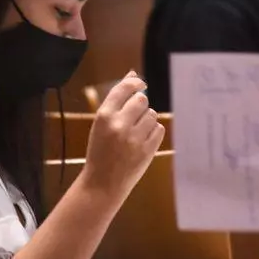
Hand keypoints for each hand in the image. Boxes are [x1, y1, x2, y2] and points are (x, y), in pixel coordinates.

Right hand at [81, 71, 164, 198]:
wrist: (102, 183)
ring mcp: (134, 138)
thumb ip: (116, 101)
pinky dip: (153, 133)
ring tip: (135, 133)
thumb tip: (133, 74)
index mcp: (104, 116)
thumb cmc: (100, 151)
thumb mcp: (100, 124)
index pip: (124, 89)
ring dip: (146, 120)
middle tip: (133, 118)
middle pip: (142, 100)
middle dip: (140, 105)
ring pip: (152, 114)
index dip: (135, 82)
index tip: (140, 82)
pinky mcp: (147, 150)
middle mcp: (119, 125)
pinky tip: (142, 141)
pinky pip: (159, 129)